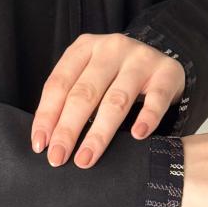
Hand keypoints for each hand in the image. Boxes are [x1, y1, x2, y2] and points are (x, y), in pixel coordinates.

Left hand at [30, 32, 185, 167]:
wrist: (161, 60)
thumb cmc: (116, 74)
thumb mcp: (89, 75)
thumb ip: (70, 97)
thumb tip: (48, 139)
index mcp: (84, 48)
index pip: (59, 84)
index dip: (47, 115)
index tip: (40, 144)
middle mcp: (111, 49)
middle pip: (84, 93)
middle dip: (68, 129)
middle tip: (58, 157)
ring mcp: (140, 59)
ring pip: (116, 100)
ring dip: (98, 133)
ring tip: (86, 158)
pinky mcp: (167, 72)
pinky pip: (156, 99)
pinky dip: (147, 118)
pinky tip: (137, 136)